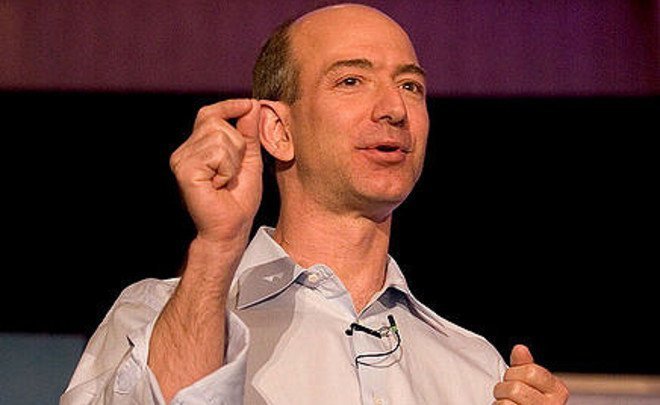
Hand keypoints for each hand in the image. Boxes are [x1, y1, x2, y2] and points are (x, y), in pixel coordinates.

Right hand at [170, 98, 262, 244]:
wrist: (230, 229)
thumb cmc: (238, 199)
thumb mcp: (249, 159)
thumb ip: (249, 133)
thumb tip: (252, 105)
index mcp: (198, 147)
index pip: (210, 113)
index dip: (230, 105)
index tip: (249, 105)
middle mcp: (185, 150)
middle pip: (217, 121)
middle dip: (237, 144)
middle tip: (233, 171)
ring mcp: (182, 159)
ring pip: (219, 136)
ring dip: (233, 160)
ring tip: (226, 179)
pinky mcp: (185, 170)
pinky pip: (216, 152)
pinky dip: (227, 169)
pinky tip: (219, 184)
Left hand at [493, 344, 568, 403]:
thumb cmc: (529, 401)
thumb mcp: (531, 382)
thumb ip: (525, 365)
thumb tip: (520, 349)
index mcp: (558, 391)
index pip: (530, 371)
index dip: (515, 372)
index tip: (517, 379)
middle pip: (515, 387)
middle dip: (504, 387)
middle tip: (509, 394)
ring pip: (506, 402)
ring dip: (500, 401)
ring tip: (508, 404)